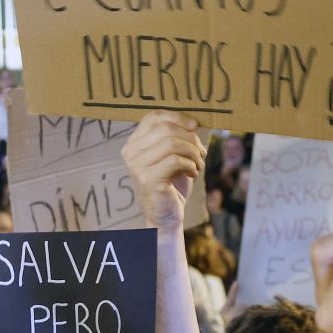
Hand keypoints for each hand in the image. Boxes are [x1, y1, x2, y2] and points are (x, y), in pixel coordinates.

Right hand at [120, 111, 203, 230]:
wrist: (166, 216)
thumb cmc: (172, 184)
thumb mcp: (173, 155)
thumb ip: (177, 137)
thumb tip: (193, 122)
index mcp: (134, 143)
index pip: (154, 117)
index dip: (177, 117)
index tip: (195, 126)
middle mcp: (131, 152)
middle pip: (165, 128)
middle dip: (190, 138)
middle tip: (201, 152)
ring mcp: (137, 166)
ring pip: (171, 143)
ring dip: (193, 152)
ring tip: (198, 164)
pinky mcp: (148, 179)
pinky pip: (175, 160)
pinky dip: (191, 164)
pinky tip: (193, 173)